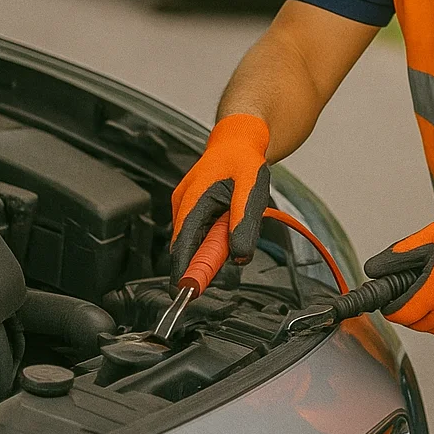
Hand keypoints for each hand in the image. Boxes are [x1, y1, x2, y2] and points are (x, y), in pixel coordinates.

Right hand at [170, 113, 270, 283]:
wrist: (238, 140)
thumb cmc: (243, 160)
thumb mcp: (251, 189)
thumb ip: (245, 223)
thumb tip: (239, 257)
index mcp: (192, 200)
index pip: (182, 246)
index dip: (183, 272)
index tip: (185, 293)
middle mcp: (182, 204)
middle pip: (188, 246)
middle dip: (206, 256)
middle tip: (230, 251)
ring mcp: (184, 205)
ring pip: (196, 238)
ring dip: (214, 242)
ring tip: (234, 222)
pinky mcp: (191, 207)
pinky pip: (200, 230)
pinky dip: (214, 233)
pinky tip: (228, 218)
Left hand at [364, 194, 433, 336]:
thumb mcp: (433, 235)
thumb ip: (403, 252)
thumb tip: (378, 266)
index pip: (404, 314)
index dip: (392, 310)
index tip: (390, 304)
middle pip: (418, 325)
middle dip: (408, 313)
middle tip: (408, 297)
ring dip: (426, 319)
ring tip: (428, 297)